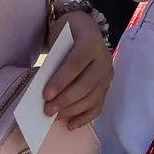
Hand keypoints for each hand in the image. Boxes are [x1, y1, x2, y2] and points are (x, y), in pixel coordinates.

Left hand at [41, 10, 112, 129]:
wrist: (84, 28)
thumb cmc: (67, 34)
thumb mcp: (58, 38)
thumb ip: (54, 59)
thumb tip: (46, 90)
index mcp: (91, 43)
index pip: (76, 64)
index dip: (61, 81)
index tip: (45, 95)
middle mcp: (104, 59)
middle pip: (85, 84)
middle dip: (65, 100)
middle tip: (47, 110)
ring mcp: (108, 74)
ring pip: (93, 98)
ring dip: (73, 110)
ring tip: (55, 117)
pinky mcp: (107, 86)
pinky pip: (98, 106)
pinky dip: (85, 117)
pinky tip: (71, 125)